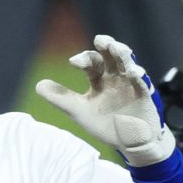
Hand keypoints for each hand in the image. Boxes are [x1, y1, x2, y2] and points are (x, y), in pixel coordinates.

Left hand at [35, 35, 173, 166]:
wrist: (129, 142)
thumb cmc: (105, 124)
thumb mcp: (79, 111)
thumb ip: (61, 98)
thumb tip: (38, 85)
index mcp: (99, 78)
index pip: (91, 62)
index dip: (83, 59)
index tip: (74, 62)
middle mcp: (115, 76)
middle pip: (111, 55)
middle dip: (106, 45)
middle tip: (100, 40)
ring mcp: (130, 83)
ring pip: (128, 63)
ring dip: (123, 54)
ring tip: (116, 48)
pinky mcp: (144, 94)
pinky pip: (142, 82)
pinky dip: (138, 76)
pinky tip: (134, 73)